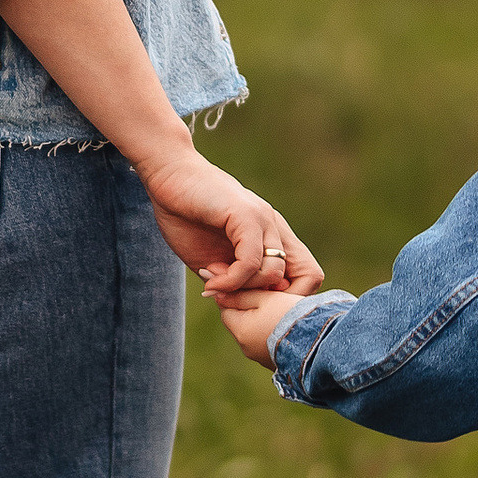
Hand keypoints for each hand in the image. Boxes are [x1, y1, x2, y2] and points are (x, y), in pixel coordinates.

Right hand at [134, 145, 322, 298]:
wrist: (167, 174)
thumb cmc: (185, 214)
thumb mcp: (211, 258)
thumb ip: (231, 279)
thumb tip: (239, 303)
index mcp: (272, 237)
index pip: (308, 275)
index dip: (288, 299)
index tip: (249, 303)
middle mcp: (275, 227)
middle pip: (309, 276)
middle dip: (273, 300)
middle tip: (235, 301)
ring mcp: (264, 219)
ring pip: (275, 273)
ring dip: (244, 290)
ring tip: (216, 286)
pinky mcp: (246, 215)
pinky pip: (250, 262)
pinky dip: (231, 280)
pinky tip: (211, 281)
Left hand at [213, 284, 313, 365]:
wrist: (320, 341)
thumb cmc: (291, 315)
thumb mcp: (265, 298)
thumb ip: (240, 294)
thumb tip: (216, 292)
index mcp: (240, 331)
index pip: (226, 308)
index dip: (237, 294)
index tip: (252, 286)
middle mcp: (246, 348)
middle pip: (240, 321)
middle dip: (250, 308)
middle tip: (268, 296)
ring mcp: (261, 358)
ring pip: (254, 333)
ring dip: (262, 321)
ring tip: (281, 310)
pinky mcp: (275, 363)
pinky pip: (267, 344)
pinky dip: (272, 333)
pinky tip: (287, 325)